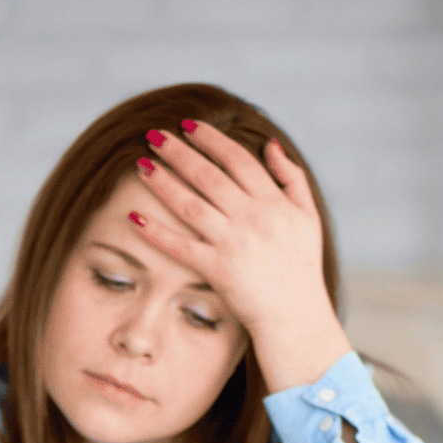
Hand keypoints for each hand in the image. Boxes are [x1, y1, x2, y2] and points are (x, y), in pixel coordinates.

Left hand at [130, 120, 352, 392]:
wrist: (296, 317)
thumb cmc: (301, 267)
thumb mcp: (308, 217)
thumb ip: (292, 177)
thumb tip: (271, 144)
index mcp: (274, 202)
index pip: (238, 159)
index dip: (211, 139)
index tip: (189, 125)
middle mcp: (252, 218)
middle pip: (208, 176)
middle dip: (179, 152)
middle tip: (154, 135)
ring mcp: (233, 244)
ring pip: (190, 205)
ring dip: (163, 182)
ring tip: (141, 165)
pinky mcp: (217, 270)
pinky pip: (181, 247)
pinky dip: (156, 232)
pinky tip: (134, 216)